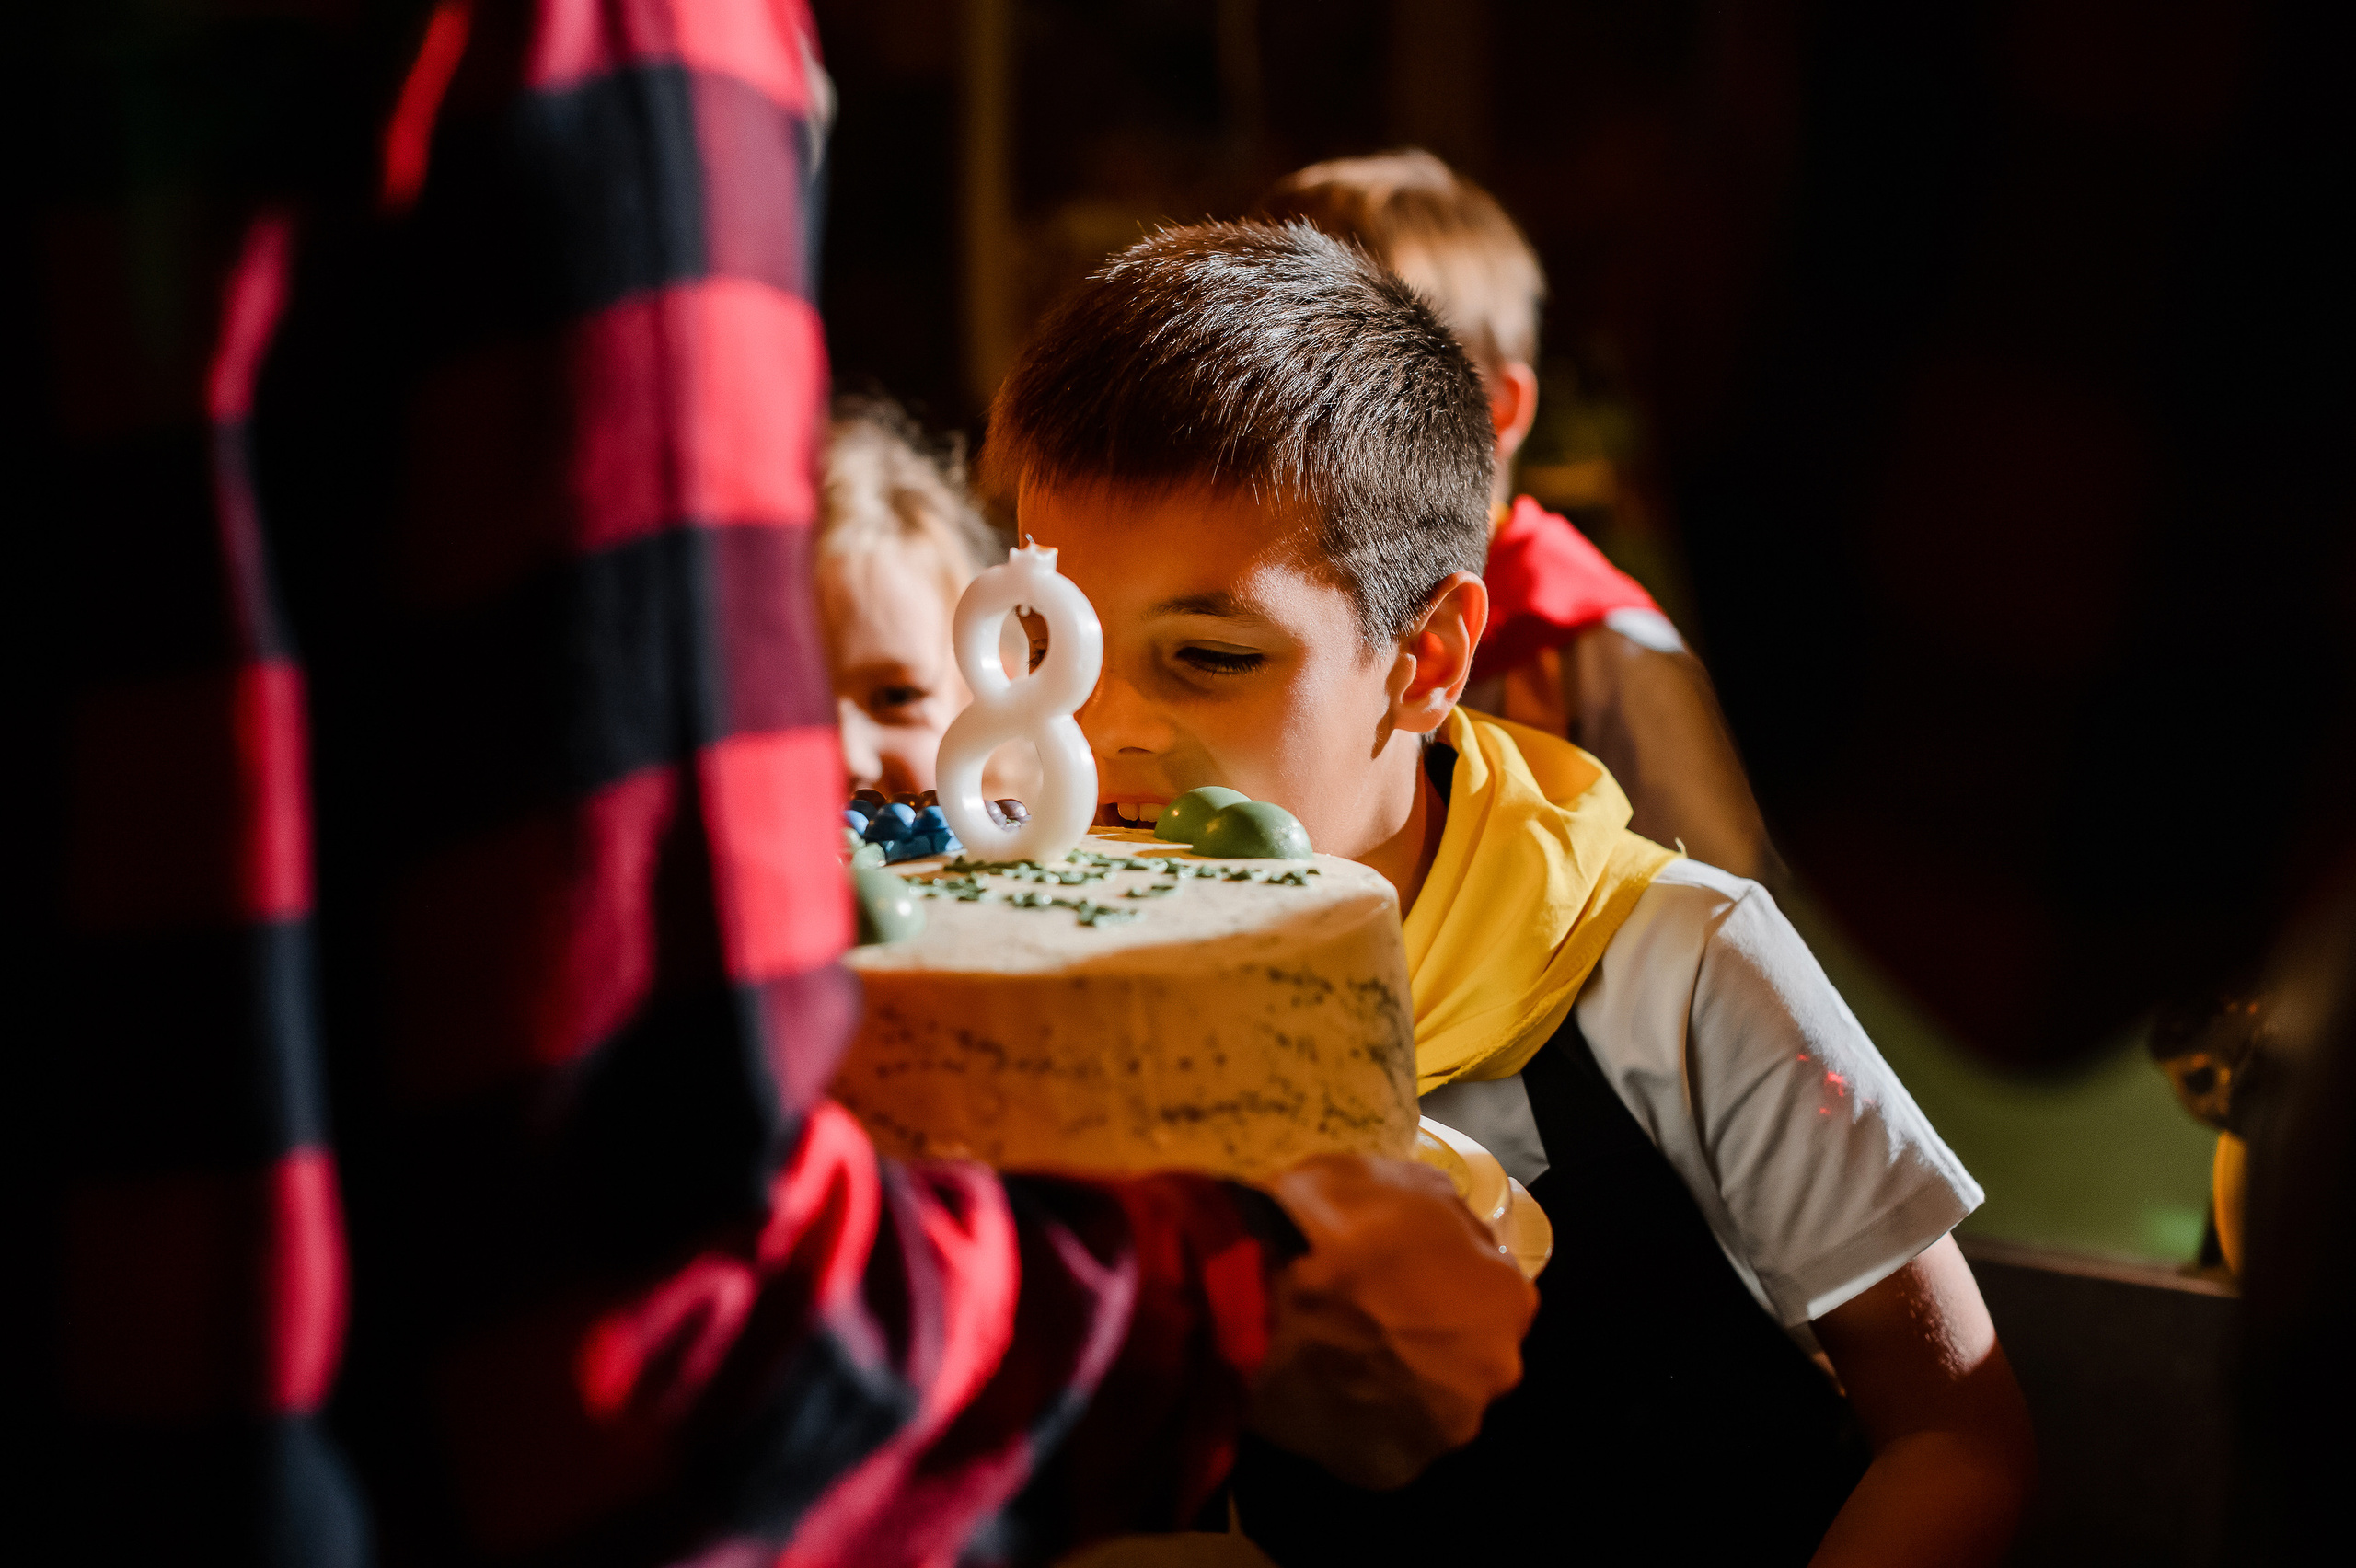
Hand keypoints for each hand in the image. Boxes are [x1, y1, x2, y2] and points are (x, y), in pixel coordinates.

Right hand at [1245, 1152, 1536, 1489]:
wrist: (1255, 1294)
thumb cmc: (1339, 1225)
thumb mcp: (1405, 1180)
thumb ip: (1449, 1218)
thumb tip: (1458, 1236)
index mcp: (1508, 1300)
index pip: (1491, 1285)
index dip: (1446, 1271)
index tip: (1404, 1266)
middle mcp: (1494, 1373)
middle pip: (1466, 1351)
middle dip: (1428, 1333)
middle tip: (1370, 1310)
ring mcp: (1443, 1428)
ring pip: (1426, 1400)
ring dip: (1395, 1379)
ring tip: (1338, 1350)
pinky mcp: (1388, 1468)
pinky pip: (1380, 1436)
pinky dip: (1359, 1416)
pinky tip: (1322, 1384)